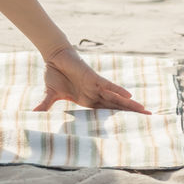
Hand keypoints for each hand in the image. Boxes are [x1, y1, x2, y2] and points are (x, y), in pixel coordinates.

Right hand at [33, 46, 151, 113]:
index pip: (107, 112)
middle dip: (132, 113)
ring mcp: (95, 86)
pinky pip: (107, 85)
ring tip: (144, 111)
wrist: (53, 56)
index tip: (132, 127)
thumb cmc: (54, 74)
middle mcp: (95, 94)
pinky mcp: (93, 77)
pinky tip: (129, 96)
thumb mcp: (51, 95)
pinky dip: (117, 90)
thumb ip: (46, 106)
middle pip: (117, 106)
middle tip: (150, 119)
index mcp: (87, 101)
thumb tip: (34, 115)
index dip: (119, 119)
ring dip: (130, 104)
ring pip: (116, 97)